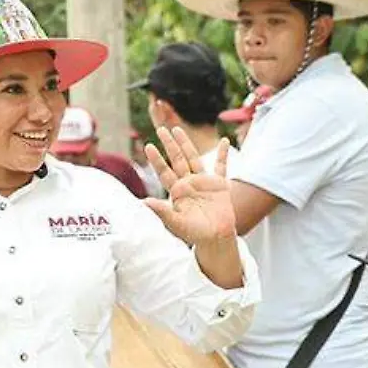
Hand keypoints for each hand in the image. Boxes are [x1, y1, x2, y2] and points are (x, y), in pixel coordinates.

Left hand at [143, 127, 236, 245]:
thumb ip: (162, 212)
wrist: (215, 238)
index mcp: (177, 192)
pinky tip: (224, 141)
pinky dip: (223, 154)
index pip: (164, 172)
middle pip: (177, 160)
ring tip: (177, 130)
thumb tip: (144, 202)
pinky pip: (222, 166)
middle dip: (169, 145)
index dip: (157, 159)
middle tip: (161, 129)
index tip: (148, 146)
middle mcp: (189, 183)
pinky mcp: (220, 185)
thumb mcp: (176, 223)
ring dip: (186, 144)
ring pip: (194, 158)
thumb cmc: (194, 233)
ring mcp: (204, 182)